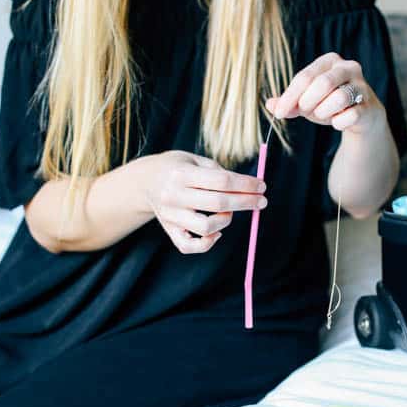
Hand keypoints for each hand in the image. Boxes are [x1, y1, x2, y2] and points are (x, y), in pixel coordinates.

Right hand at [144, 151, 266, 253]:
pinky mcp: (169, 230)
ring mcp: (170, 216)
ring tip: (229, 211)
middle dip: (246, 202)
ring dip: (226, 220)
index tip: (262, 186)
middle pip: (218, 203)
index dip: (246, 184)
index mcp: (182, 173)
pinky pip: (189, 246)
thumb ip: (219, 172)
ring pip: (206, 227)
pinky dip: (208, 243)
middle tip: (261, 201)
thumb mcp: (195, 159)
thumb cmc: (178, 167)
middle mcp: (173, 195)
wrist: (145, 181)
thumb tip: (249, 187)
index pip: (222, 181)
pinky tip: (218, 232)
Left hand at [265, 52, 378, 134]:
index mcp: (329, 61)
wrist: (359, 117)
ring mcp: (362, 86)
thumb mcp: (305, 100)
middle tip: (305, 111)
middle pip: (323, 83)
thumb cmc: (328, 103)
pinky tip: (337, 122)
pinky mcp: (369, 106)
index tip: (279, 113)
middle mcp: (348, 67)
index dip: (289, 97)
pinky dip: (338, 123)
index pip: (305, 77)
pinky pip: (351, 116)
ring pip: (339, 98)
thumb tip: (270, 105)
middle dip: (308, 102)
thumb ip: (288, 102)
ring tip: (323, 114)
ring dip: (324, 112)